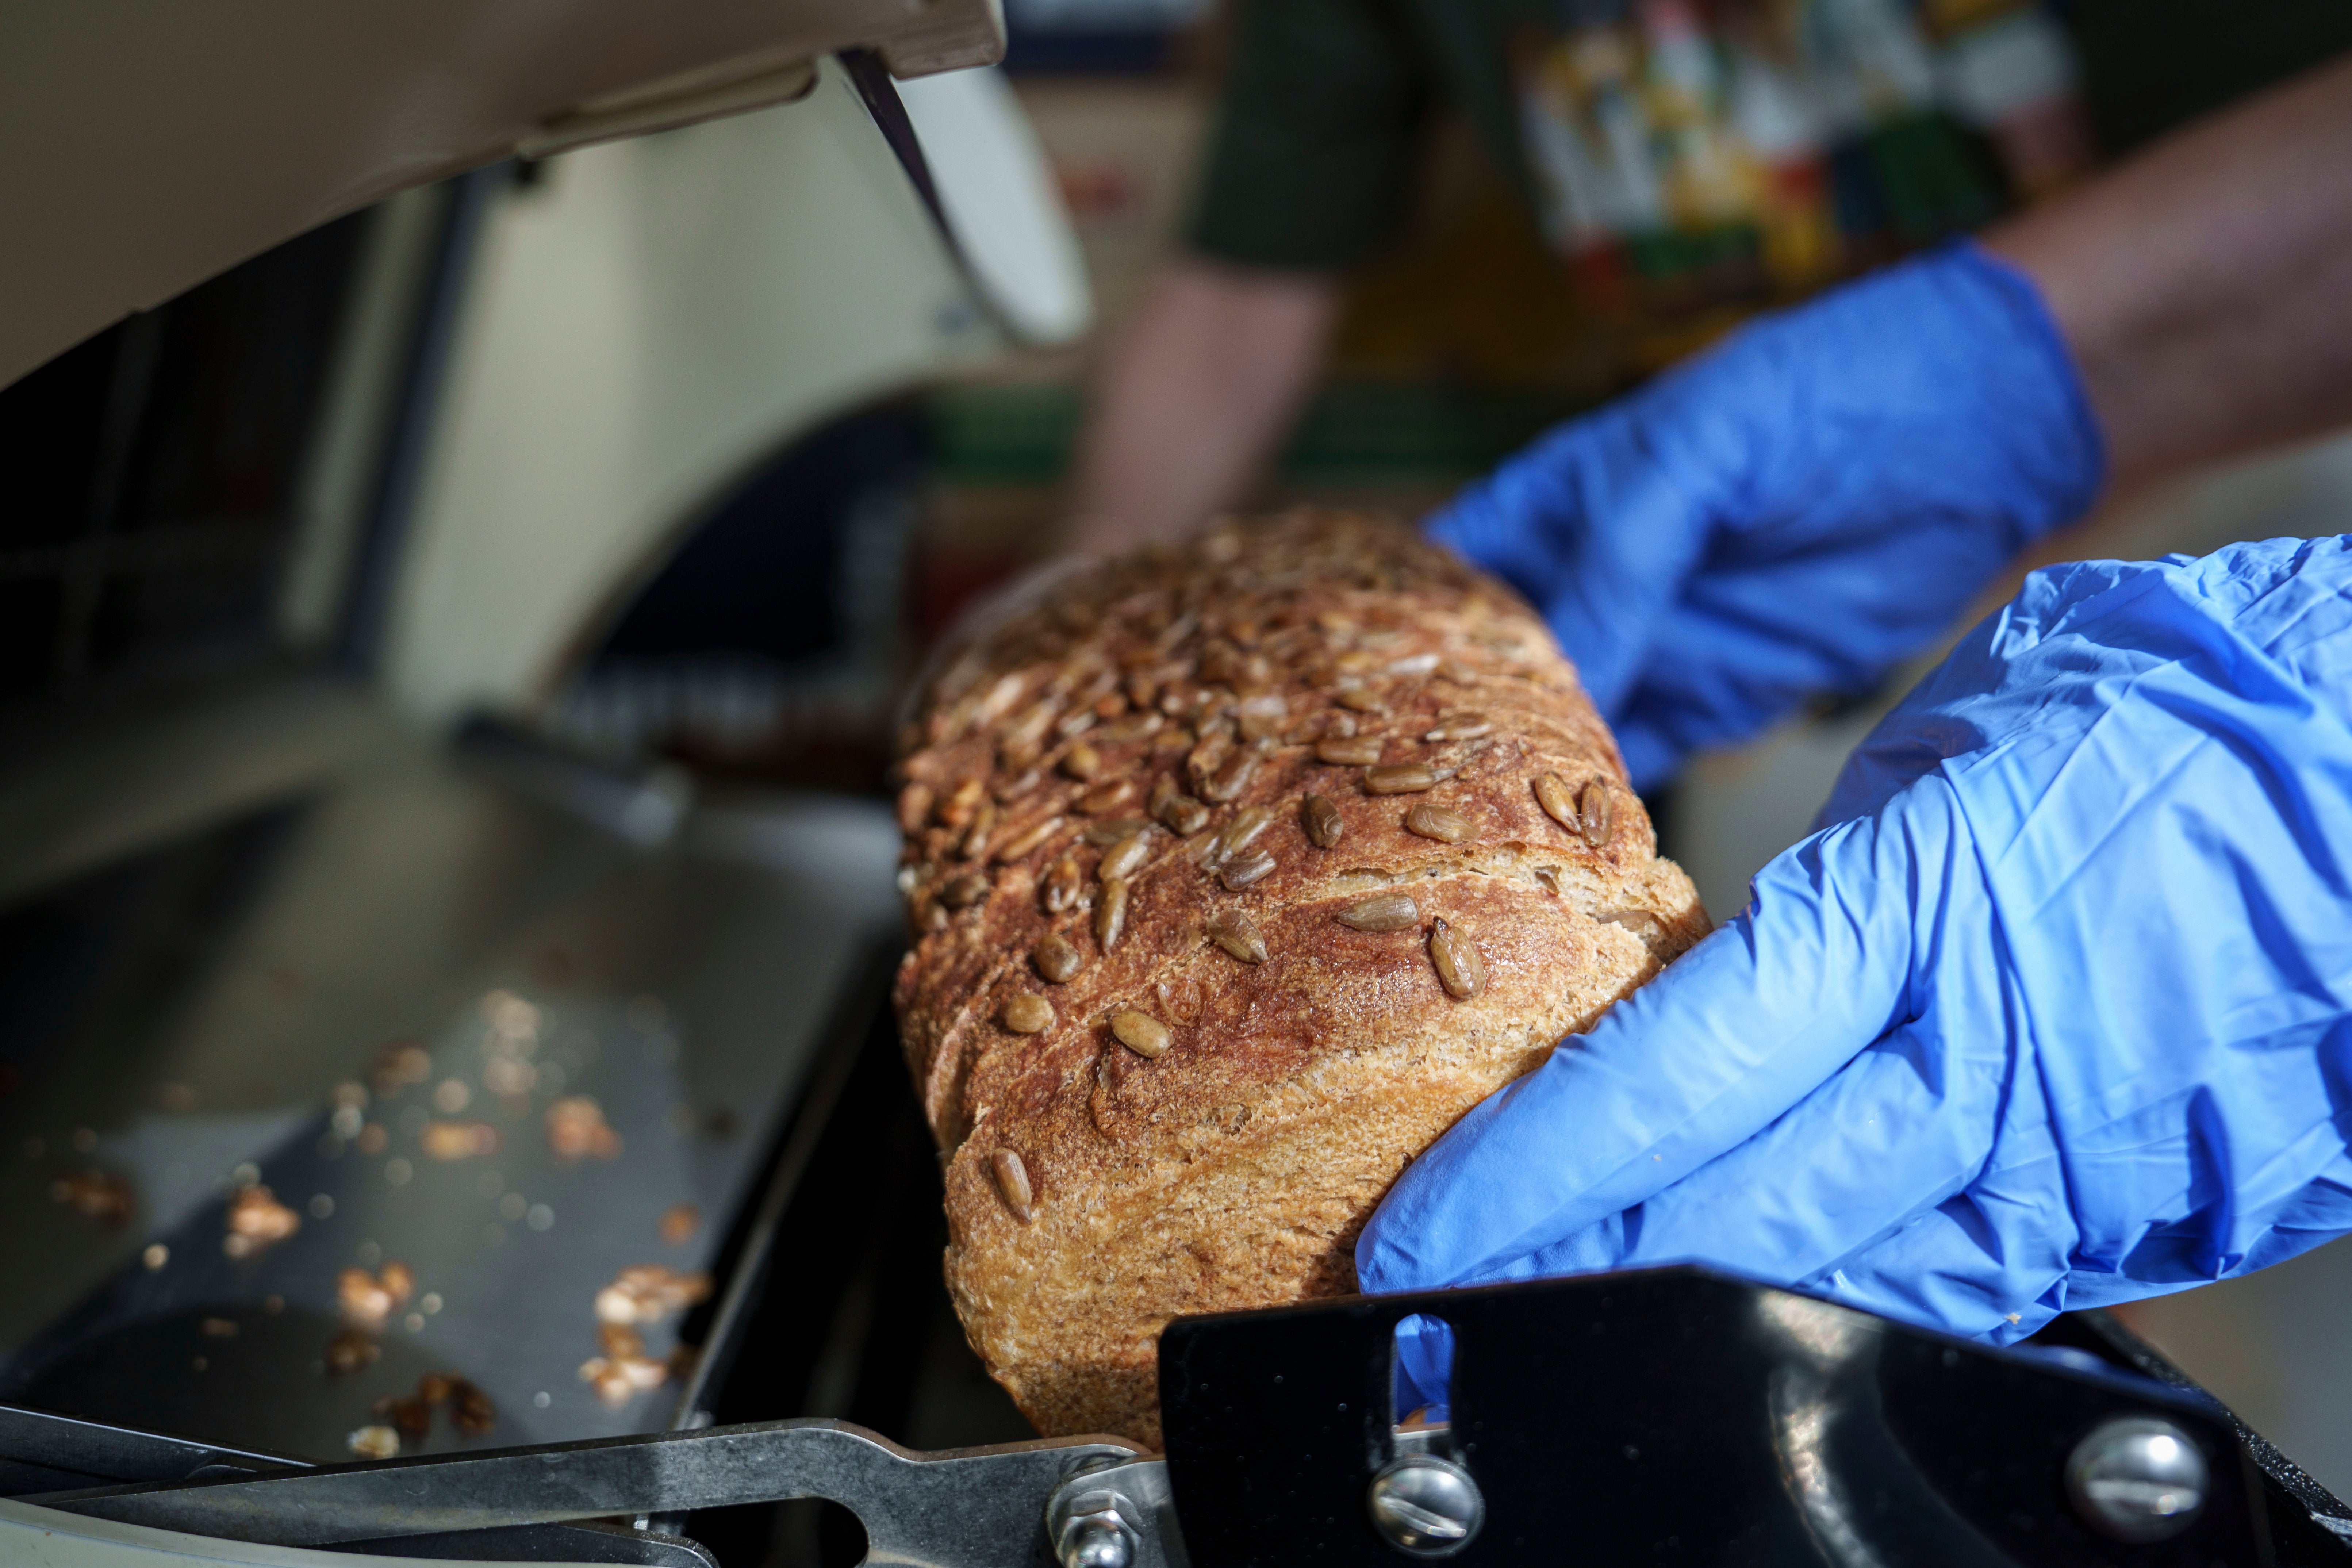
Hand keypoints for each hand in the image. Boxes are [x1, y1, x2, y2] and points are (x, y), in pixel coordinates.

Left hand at [1359, 537, 2351, 1344]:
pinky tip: (1758, 1314)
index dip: (1522, 1181)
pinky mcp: (2141, 1212)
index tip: (1419, 1234)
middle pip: (1722, 1223)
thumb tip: (1728, 957)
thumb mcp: (1957, 748)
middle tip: (1450, 1314)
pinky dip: (1842, 1307)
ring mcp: (2069, 1160)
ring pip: (1836, 1288)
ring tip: (1571, 1322)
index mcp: (1908, 914)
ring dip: (1688, 1320)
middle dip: (1570, 1283)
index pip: (1660, 1084)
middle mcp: (1980, 1064)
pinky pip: (1956, 1288)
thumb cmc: (2177, 713)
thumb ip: (1833, 878)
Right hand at [1426, 242, 2103, 789]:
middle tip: (1399, 804)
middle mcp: (1589, 582)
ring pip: (1559, 725)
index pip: (1445, 574)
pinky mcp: (1722, 695)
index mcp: (1555, 503)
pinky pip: (1644, 757)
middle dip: (1448, 729)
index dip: (1394, 632)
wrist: (1987, 426)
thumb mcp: (1699, 453)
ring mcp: (1653, 644)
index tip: (1344, 701)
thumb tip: (1559, 674)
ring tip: (1467, 838)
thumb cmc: (1827, 392)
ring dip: (1522, 775)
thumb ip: (1622, 561)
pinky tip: (1569, 837)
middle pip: (1490, 670)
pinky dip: (1609, 799)